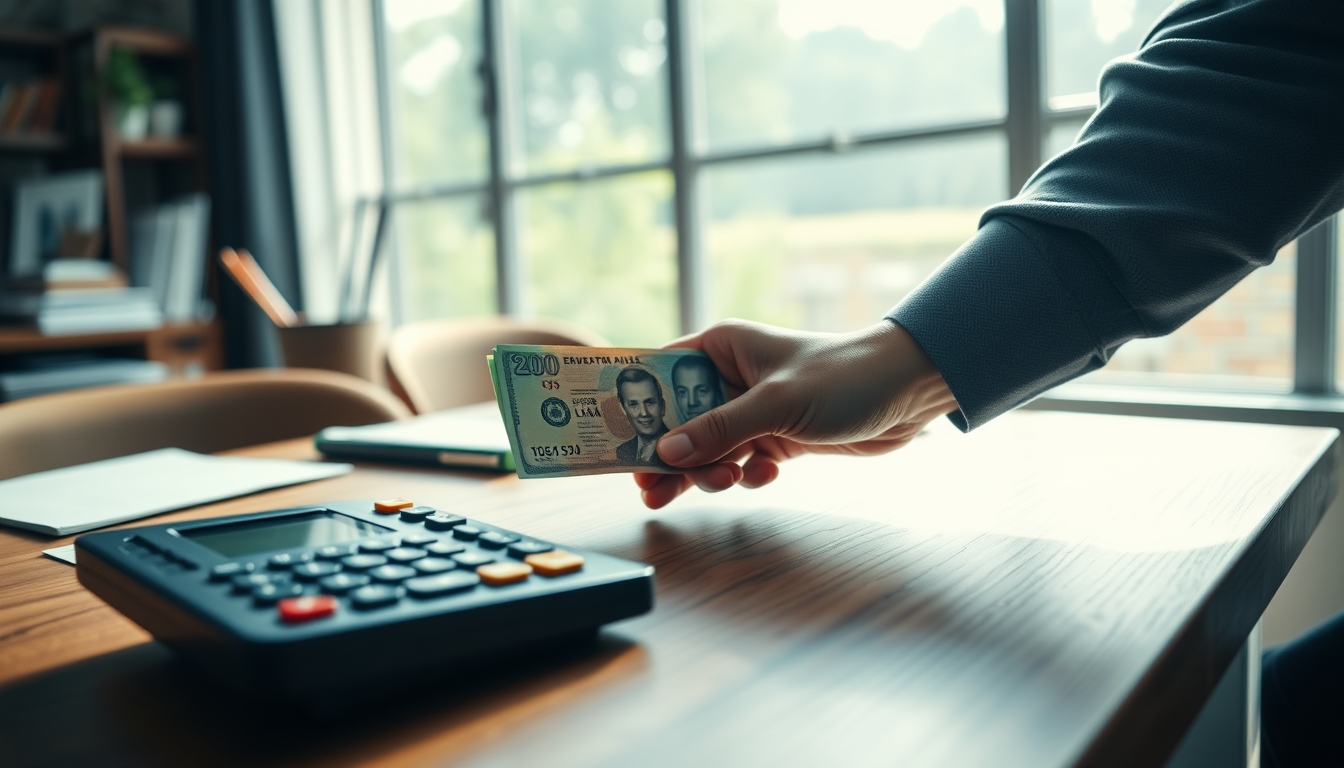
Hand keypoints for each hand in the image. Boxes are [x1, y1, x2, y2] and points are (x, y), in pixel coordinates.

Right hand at [635, 319, 958, 508]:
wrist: (907, 392)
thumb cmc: (845, 377)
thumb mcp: (776, 404)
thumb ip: (720, 429)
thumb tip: (666, 452)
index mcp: (719, 348)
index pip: (658, 374)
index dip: (634, 408)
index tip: (613, 444)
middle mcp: (729, 376)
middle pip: (676, 422)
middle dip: (670, 457)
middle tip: (654, 492)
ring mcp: (751, 410)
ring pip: (707, 449)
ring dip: (710, 471)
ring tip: (728, 481)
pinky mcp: (774, 437)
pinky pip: (739, 462)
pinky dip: (746, 476)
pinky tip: (765, 475)